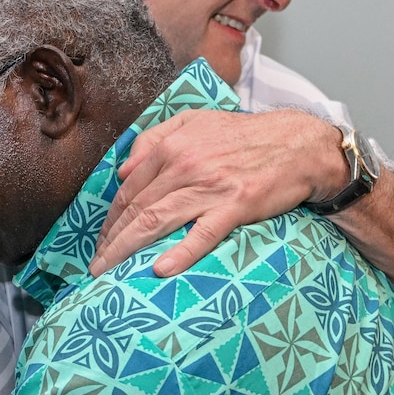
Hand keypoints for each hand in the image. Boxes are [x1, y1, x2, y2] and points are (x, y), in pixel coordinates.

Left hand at [90, 108, 345, 276]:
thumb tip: (123, 170)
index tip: (100, 241)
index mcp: (172, 146)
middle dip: (111, 240)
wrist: (297, 145)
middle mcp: (184, 165)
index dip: (110, 219)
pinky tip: (161, 269)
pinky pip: (202, 233)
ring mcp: (209, 187)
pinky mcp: (235, 205)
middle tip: (96, 266)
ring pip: (156, 221)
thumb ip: (154, 139)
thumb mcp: (195, 122)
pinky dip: (181, 252)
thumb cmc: (245, 137)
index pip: (129, 189)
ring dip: (127, 249)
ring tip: (110, 272)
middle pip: (136, 208)